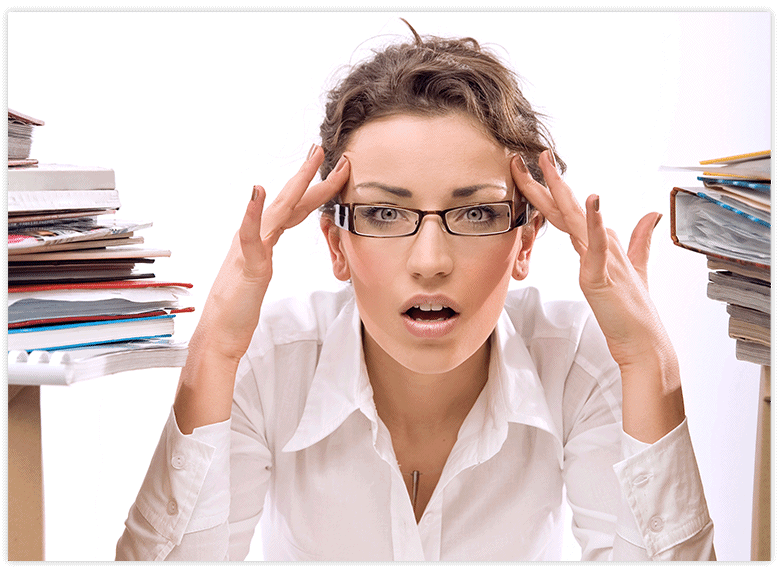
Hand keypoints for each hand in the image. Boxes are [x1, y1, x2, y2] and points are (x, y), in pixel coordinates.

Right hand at [174, 146, 348, 433]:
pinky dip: (253, 212)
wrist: (218, 333)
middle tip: (324, 150)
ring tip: (310, 160)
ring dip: (294, 183)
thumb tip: (267, 244)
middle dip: (310, 175)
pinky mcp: (246, 265)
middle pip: (288, 201)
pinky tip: (259, 192)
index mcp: (261, 241)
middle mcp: (255, 238)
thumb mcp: (256, 275)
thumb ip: (261, 255)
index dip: (313, 189)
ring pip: (276, 210)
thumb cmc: (236, 309)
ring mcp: (250, 249)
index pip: (293, 209)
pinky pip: (249, 235)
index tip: (331, 170)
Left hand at [511, 150, 683, 441]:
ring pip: (577, 220)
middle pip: (568, 210)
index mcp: (598, 246)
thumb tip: (650, 215)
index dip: (552, 191)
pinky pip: (597, 246)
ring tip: (550, 167)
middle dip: (548, 181)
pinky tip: (592, 201)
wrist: (642, 342)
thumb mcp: (634, 270)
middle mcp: (599, 247)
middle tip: (533, 154)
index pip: (568, 213)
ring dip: (563, 193)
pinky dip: (594, 223)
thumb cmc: (632, 311)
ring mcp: (601, 260)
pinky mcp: (602, 277)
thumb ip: (639, 241)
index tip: (536, 168)